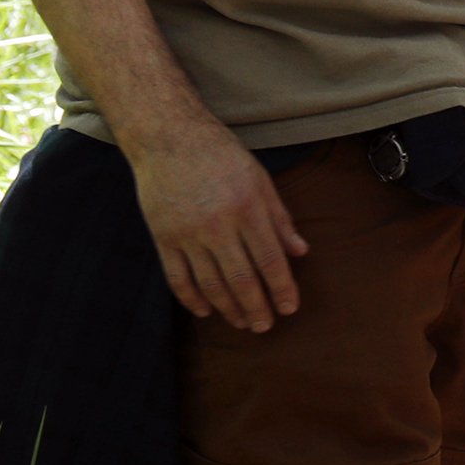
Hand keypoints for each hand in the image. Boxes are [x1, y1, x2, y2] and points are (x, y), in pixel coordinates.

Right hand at [129, 123, 308, 331]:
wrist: (168, 137)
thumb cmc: (221, 155)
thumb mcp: (259, 178)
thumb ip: (279, 218)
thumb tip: (301, 251)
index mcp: (247, 207)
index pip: (270, 259)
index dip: (281, 288)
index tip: (290, 309)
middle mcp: (218, 225)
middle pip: (241, 278)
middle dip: (256, 307)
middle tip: (265, 327)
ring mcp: (187, 234)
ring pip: (211, 284)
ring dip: (228, 308)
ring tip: (242, 322)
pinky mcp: (163, 238)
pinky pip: (178, 278)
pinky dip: (191, 299)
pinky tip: (205, 311)